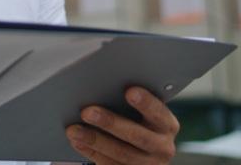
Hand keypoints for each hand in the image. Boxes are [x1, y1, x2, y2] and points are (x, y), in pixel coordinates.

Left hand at [64, 87, 178, 164]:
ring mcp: (147, 164)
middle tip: (87, 111)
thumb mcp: (144, 113)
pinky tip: (77, 141)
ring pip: (120, 153)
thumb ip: (132, 100)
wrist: (145, 153)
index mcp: (167, 125)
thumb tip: (103, 84)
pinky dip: (90, 151)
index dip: (146, 102)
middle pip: (136, 135)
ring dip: (94, 139)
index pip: (158, 112)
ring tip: (74, 129)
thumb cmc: (140, 122)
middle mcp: (161, 146)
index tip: (130, 91)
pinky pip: (108, 164)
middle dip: (110, 122)